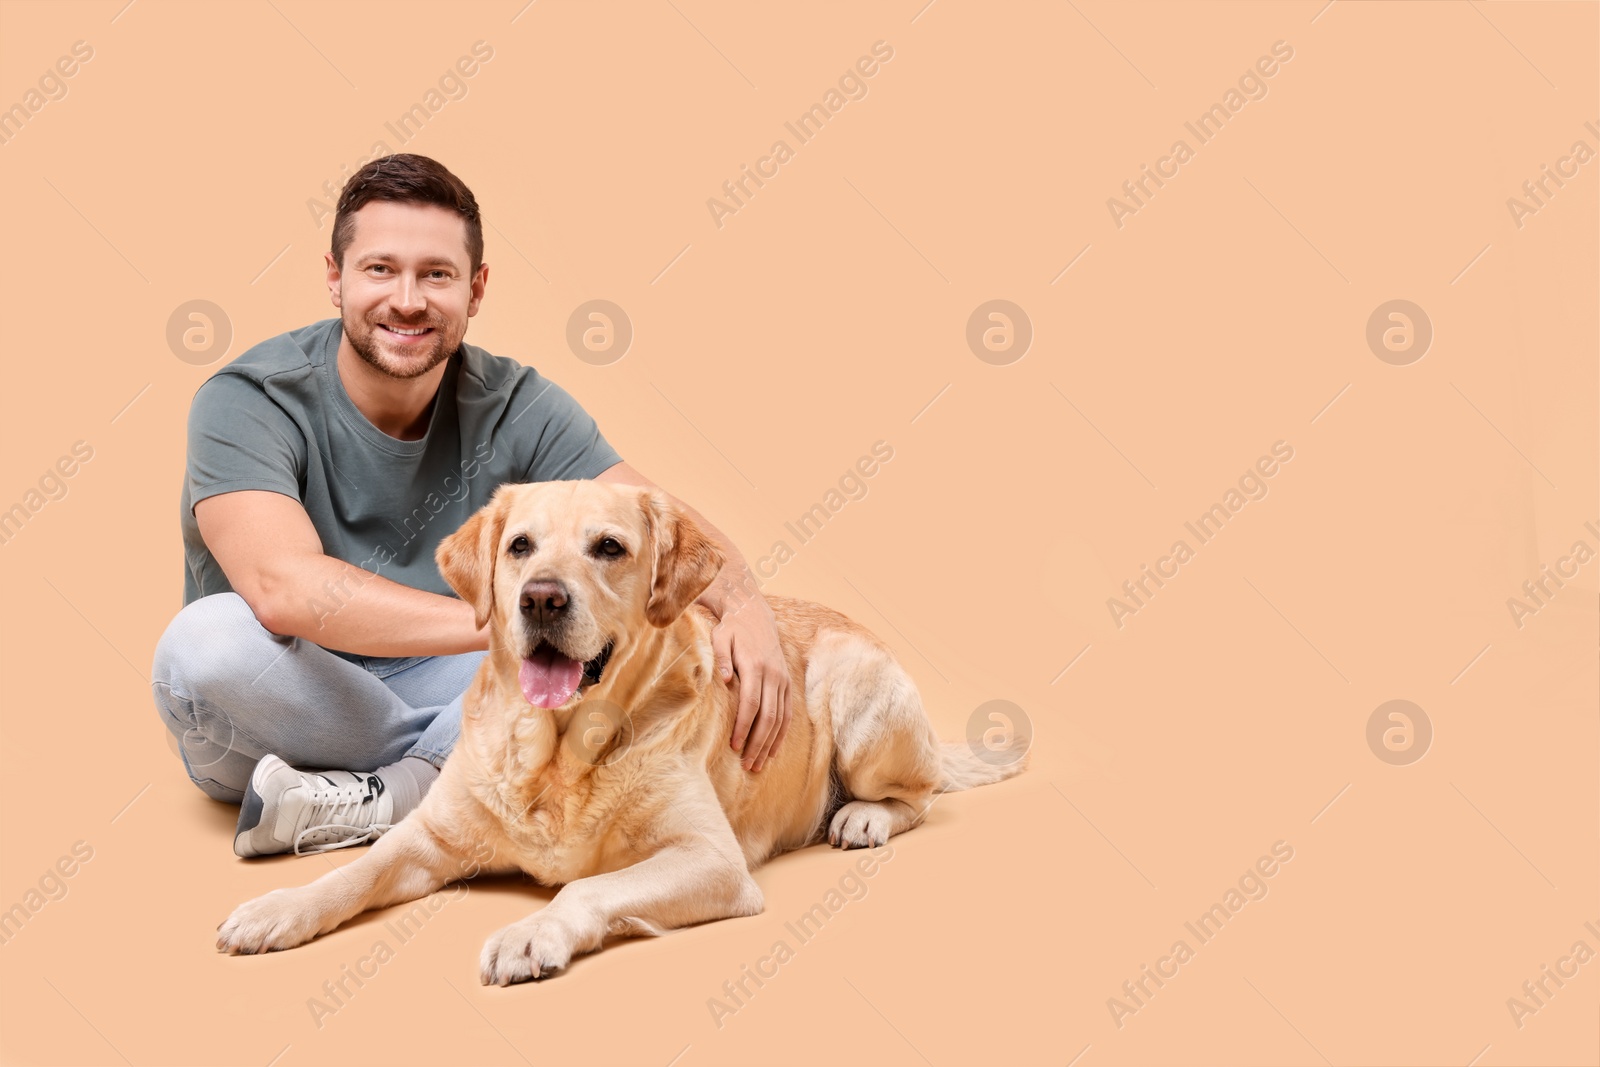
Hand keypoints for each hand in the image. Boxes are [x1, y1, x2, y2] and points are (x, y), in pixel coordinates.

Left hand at [712, 596, 789, 771]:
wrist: (755, 614)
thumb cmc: (731, 629)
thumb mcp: (720, 637)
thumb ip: (721, 658)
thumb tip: (724, 680)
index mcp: (755, 665)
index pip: (752, 703)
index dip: (744, 727)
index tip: (734, 746)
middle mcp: (774, 675)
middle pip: (768, 716)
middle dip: (758, 743)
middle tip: (746, 765)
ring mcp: (783, 680)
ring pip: (780, 718)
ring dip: (770, 743)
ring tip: (757, 765)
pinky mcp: (788, 683)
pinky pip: (788, 713)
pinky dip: (781, 734)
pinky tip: (772, 751)